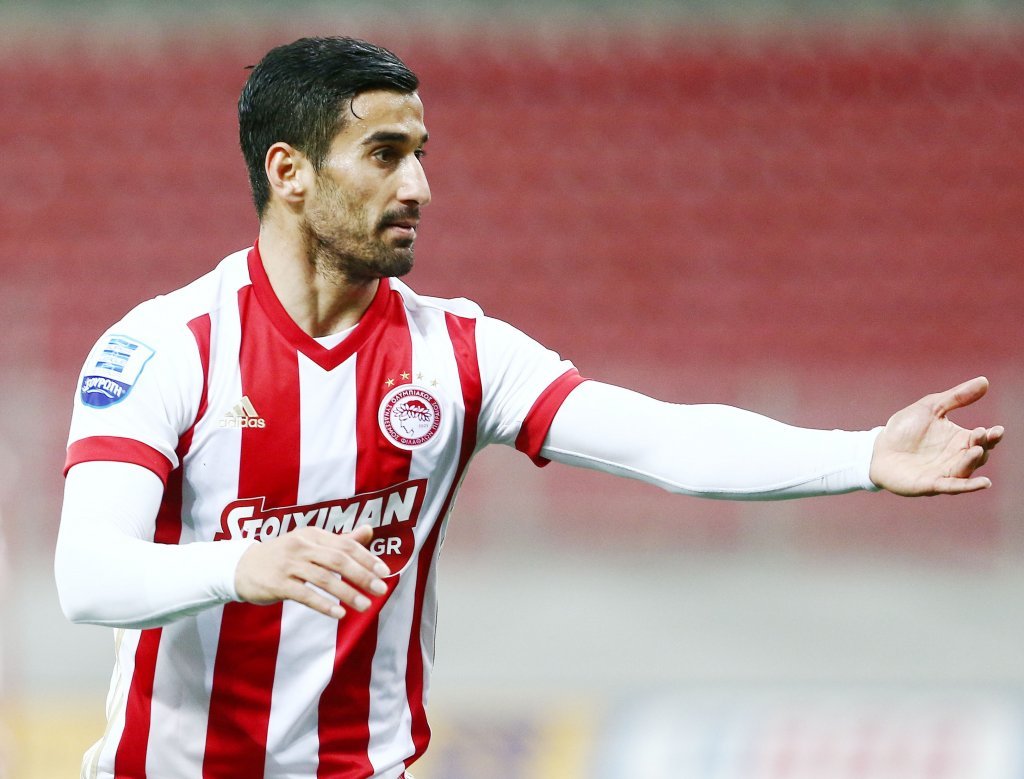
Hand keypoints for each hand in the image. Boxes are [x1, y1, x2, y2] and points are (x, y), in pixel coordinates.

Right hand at [234, 525, 389, 617]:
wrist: (242, 567)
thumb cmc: (284, 556)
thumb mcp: (310, 543)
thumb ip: (341, 540)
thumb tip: (370, 530)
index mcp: (313, 535)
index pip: (346, 545)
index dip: (367, 558)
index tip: (385, 572)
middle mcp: (302, 546)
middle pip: (338, 560)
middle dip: (362, 575)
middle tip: (381, 590)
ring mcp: (288, 565)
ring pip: (323, 578)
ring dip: (346, 593)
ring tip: (364, 606)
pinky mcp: (277, 584)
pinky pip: (304, 594)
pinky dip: (323, 604)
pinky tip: (339, 613)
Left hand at [869, 376, 1003, 495]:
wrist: (877, 448)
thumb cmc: (905, 429)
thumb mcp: (931, 408)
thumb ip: (956, 397)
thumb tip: (984, 381)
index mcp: (959, 440)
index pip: (983, 439)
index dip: (992, 436)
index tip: (996, 429)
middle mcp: (956, 458)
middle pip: (978, 455)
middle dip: (982, 446)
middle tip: (981, 435)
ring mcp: (944, 473)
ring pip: (966, 470)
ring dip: (972, 462)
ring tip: (975, 450)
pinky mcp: (930, 484)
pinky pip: (953, 487)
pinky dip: (968, 486)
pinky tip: (983, 484)